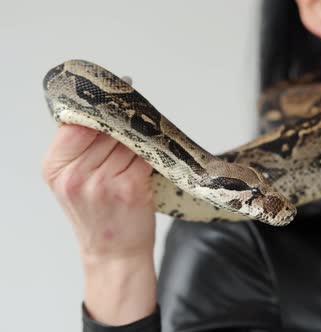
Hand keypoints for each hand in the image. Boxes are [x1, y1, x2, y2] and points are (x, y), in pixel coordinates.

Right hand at [42, 124, 157, 324]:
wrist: (114, 254)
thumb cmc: (98, 217)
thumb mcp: (73, 182)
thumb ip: (81, 149)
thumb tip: (107, 110)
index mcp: (56, 168)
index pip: (77, 124)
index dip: (98, 110)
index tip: (114, 100)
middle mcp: (75, 175)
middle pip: (106, 129)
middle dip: (123, 124)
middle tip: (135, 121)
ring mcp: (102, 182)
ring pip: (129, 141)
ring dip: (140, 139)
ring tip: (144, 143)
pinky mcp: (130, 188)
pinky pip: (145, 156)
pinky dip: (152, 154)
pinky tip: (152, 158)